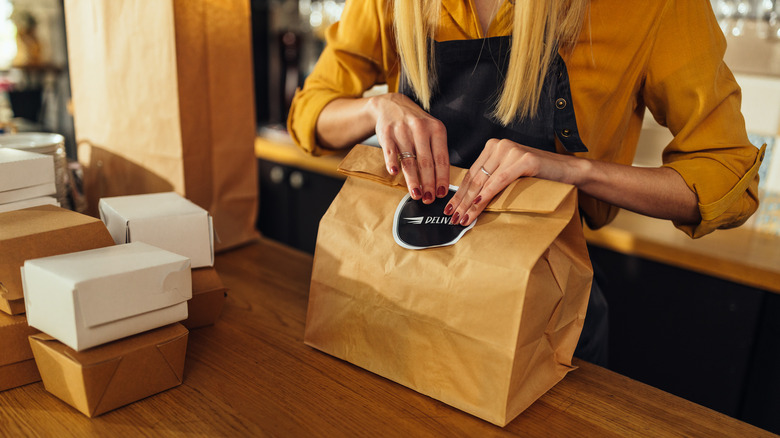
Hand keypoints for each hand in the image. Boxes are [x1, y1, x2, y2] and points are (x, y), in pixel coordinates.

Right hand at [368, 93, 449, 202]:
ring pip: (409, 160)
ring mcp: (403, 130)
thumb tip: (441, 181)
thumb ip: (436, 152)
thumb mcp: (431, 131)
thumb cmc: (415, 124)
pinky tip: (394, 173)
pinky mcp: (387, 133)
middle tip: (429, 199)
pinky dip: (392, 162)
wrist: (392, 105)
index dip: (442, 177)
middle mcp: (420, 129)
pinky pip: (390, 151)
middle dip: (428, 183)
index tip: (441, 192)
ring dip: (413, 180)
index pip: (441, 158)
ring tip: (416, 194)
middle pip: (426, 162)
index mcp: (436, 129)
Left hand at [444, 138, 577, 225]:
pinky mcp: (524, 159)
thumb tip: (469, 201)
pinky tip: (477, 207)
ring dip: (471, 203)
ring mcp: (512, 151)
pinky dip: (487, 195)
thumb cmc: (538, 176)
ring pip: (485, 181)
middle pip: (475, 178)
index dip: (459, 193)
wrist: (568, 171)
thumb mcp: (509, 175)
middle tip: (453, 217)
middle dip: (462, 201)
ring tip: (463, 218)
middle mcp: (500, 146)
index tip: (450, 209)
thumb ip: (492, 180)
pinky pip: (500, 181)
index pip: (472, 174)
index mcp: (493, 147)